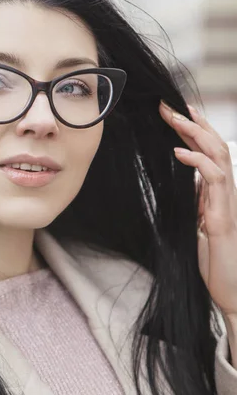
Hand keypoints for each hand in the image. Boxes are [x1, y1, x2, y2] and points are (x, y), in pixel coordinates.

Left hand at [159, 101, 236, 320]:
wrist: (231, 292)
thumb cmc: (213, 261)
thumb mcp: (195, 225)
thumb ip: (194, 203)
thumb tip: (185, 185)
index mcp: (215, 193)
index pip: (206, 152)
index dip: (191, 131)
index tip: (171, 112)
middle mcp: (225, 193)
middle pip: (214, 147)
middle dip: (192, 123)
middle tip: (168, 106)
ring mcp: (226, 203)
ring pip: (219, 156)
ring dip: (196, 134)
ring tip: (175, 118)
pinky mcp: (222, 218)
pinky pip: (214, 181)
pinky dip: (197, 162)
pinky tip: (180, 153)